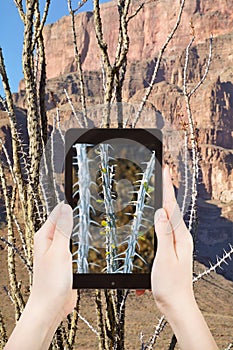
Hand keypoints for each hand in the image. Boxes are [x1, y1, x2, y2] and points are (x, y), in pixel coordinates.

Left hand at [5, 203, 76, 349]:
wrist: (50, 306)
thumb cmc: (51, 282)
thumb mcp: (60, 251)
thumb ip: (63, 229)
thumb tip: (66, 208)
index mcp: (44, 236)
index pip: (57, 212)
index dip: (68, 203)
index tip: (80, 192)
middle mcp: (49, 242)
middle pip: (63, 221)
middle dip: (73, 212)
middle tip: (87, 201)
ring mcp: (56, 251)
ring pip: (68, 233)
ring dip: (76, 226)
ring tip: (87, 216)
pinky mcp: (64, 261)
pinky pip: (72, 245)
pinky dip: (78, 239)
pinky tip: (85, 239)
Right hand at [150, 165, 217, 349]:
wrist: (176, 304)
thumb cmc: (170, 285)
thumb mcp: (165, 258)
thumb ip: (163, 234)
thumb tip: (160, 212)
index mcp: (180, 237)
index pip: (171, 207)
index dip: (167, 187)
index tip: (166, 170)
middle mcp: (180, 237)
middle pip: (170, 209)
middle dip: (165, 190)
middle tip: (161, 174)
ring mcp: (175, 243)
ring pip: (166, 218)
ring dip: (161, 203)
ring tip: (157, 189)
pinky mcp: (170, 249)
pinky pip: (162, 230)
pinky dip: (157, 221)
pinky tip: (153, 217)